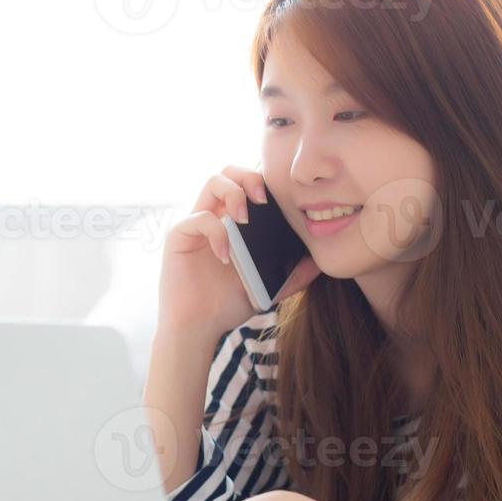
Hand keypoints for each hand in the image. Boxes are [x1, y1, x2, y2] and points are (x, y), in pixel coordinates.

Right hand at [157, 165, 320, 341]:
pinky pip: (199, 219)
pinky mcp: (179, 236)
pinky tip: (226, 256)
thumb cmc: (228, 305)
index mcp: (233, 222)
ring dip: (234, 193)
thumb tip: (322, 263)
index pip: (247, 184)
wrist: (199, 327)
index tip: (281, 199)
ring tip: (245, 219)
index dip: (263, 182)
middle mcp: (214, 216)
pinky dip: (217, 233)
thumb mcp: (269, 288)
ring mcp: (195, 223)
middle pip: (228, 172)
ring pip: (212, 182)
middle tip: (263, 199)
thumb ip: (293, 275)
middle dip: (249, 177)